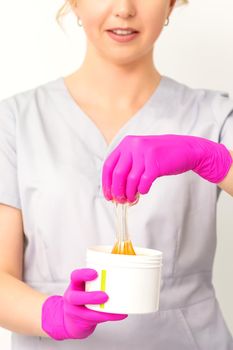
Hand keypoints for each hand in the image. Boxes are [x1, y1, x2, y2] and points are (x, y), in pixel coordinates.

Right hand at [41, 268, 127, 339]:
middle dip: (90, 297)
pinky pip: (95, 320)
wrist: (74, 319)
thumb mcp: (87, 285)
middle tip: (105, 296)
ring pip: (85, 313)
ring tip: (114, 309)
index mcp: (75, 284)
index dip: (84, 274)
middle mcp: (72, 297)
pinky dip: (109, 317)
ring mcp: (76, 311)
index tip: (95, 273)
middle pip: (76, 297)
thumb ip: (100, 280)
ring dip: (101, 311)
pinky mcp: (83, 322)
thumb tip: (124, 271)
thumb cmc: (84, 297)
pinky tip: (119, 314)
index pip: (76, 276)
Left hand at [102, 134, 231, 202]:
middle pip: (117, 175)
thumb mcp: (141, 153)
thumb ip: (128, 164)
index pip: (108, 166)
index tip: (108, 196)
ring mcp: (145, 153)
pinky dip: (142, 190)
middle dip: (117, 191)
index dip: (106, 183)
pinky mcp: (156, 163)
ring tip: (132, 199)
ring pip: (130, 180)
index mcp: (127, 143)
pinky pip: (144, 182)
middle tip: (120, 201)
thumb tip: (114, 188)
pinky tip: (143, 192)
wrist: (186, 149)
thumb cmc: (162, 155)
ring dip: (129, 193)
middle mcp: (133, 146)